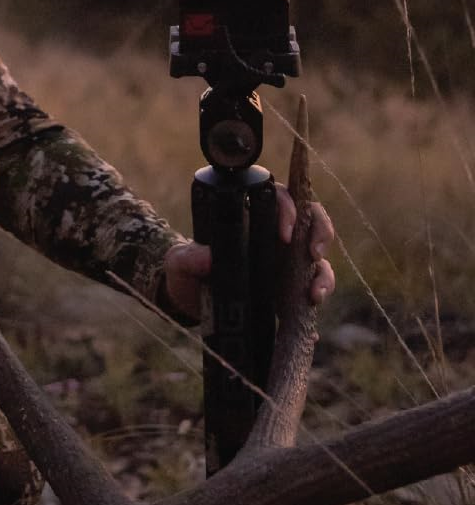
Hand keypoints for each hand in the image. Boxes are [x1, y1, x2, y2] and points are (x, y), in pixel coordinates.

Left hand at [163, 185, 335, 321]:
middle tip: (313, 254)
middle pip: (310, 218)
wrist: (191, 301)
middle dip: (319, 231)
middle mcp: (272, 233)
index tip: (285, 233)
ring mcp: (284, 259)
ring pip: (317, 254)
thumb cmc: (186, 271)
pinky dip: (319, 293)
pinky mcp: (290, 285)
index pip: (277, 197)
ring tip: (314, 293)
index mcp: (248, 216)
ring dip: (323, 271)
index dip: (288, 208)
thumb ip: (188, 258)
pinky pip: (313, 285)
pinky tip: (312, 307)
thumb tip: (206, 259)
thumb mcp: (180, 263)